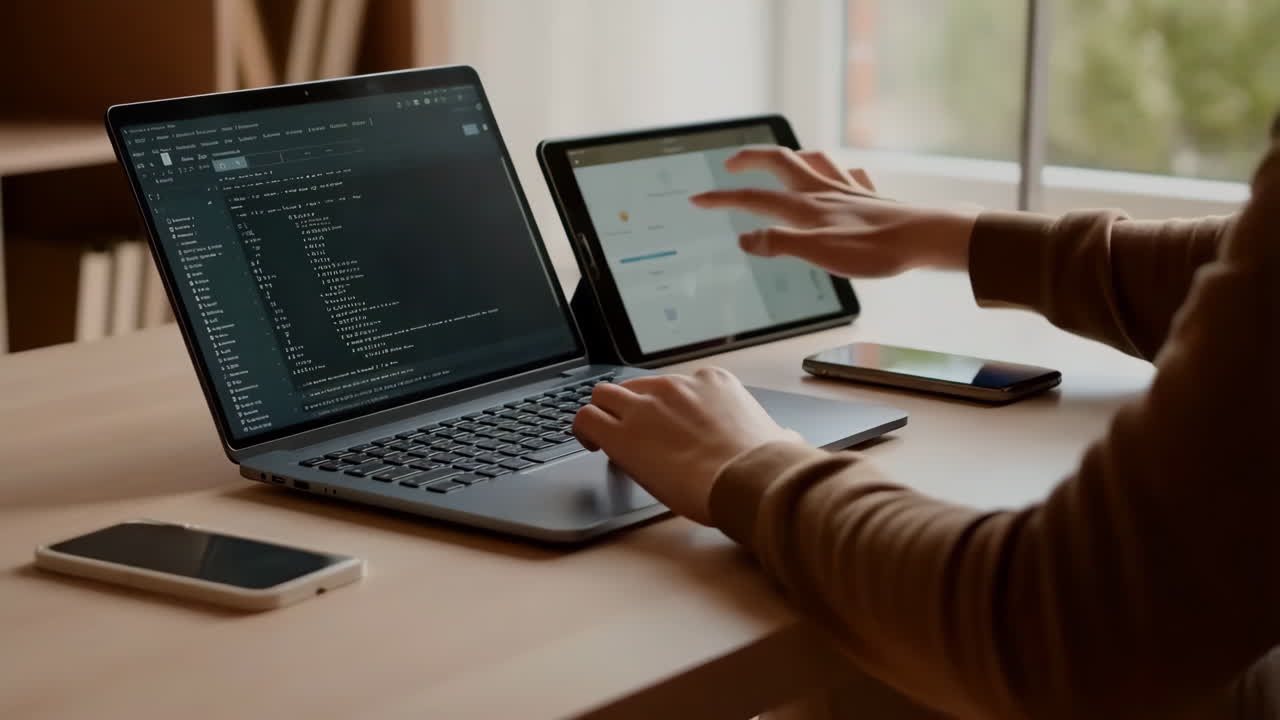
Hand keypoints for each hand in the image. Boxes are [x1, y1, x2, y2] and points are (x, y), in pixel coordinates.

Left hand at [572, 368, 800, 524]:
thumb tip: (789, 439)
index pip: (673, 385)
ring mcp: (645, 406)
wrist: (749, 478)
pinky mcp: (623, 434)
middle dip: (629, 406)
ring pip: (604, 395)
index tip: (665, 427)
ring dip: (602, 414)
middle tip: (630, 432)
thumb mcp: (780, 437)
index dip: (664, 407)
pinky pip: (586, 419)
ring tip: (602, 436)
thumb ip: (777, 434)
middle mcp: (675, 386)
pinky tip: (590, 445)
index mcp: (712, 381)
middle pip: (636, 385)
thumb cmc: (765, 465)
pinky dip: (583, 430)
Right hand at [691, 147, 979, 276]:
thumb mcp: (818, 253)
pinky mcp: (871, 197)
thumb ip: (779, 243)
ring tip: (780, 159)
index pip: (753, 198)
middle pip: (778, 162)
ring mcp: (848, 191)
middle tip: (730, 163)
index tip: (697, 200)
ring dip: (791, 156)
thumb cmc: (874, 249)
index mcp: (805, 206)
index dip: (722, 198)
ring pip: (813, 160)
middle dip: (750, 159)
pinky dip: (837, 171)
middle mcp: (823, 191)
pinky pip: (850, 175)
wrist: (925, 237)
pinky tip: (842, 176)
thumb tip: (744, 238)